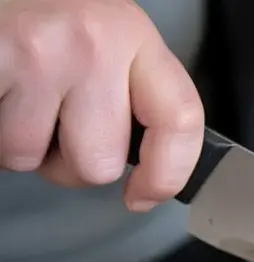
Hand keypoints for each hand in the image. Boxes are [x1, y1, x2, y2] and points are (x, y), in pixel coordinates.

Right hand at [0, 0, 203, 210]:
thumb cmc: (45, 9)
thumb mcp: (106, 36)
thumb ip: (132, 90)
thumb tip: (146, 167)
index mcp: (134, 37)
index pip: (179, 120)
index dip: (167, 175)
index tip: (145, 195)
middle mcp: (93, 45)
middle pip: (98, 164)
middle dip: (70, 162)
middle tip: (54, 123)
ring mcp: (38, 54)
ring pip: (30, 160)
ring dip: (19, 144)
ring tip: (17, 97)